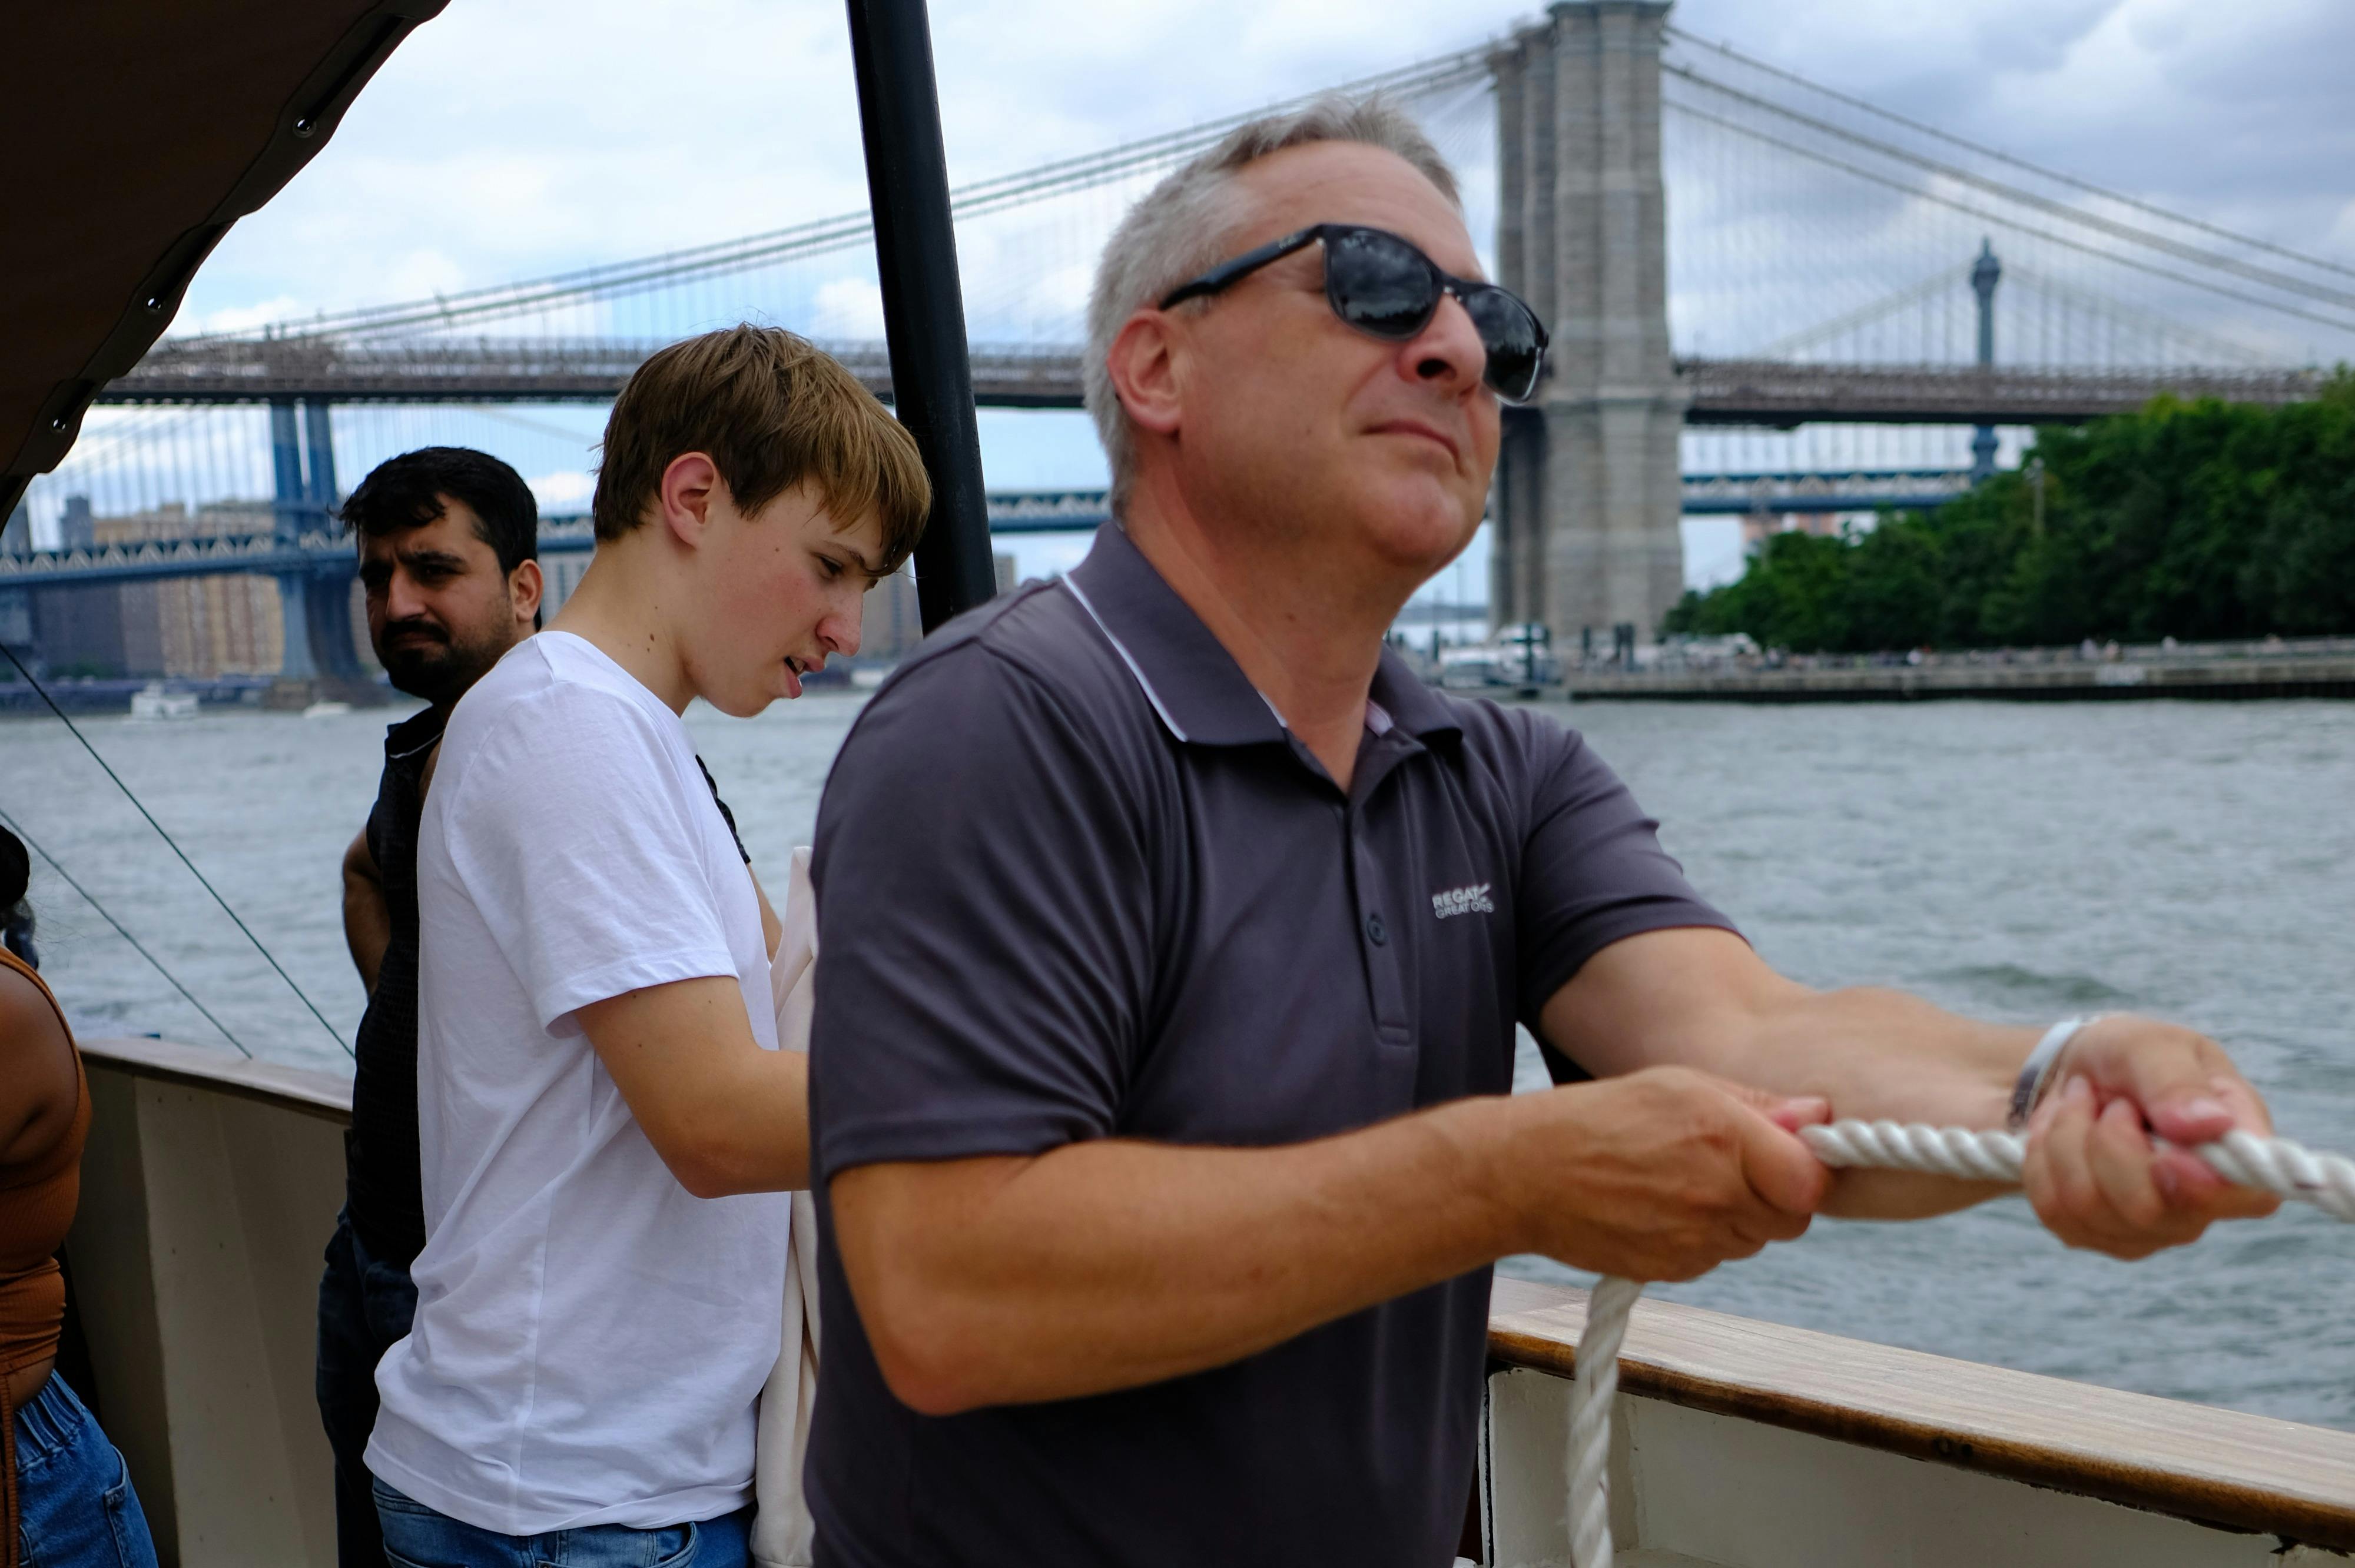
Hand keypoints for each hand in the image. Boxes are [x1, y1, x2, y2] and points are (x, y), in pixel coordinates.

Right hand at [1500, 1066, 1832, 1282]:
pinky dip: (1701, 1236)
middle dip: (1773, 1195)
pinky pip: (1713, 1257)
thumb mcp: (1678, 1084)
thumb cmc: (1596, 1119)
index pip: (1811, 1181)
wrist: (1524, 1175)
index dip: (1807, 1171)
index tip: (1790, 1157)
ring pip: (1751, 1239)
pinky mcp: (1672, 1270)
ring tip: (1682, 1181)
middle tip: (1732, 1167)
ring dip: (1735, 1216)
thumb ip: (1756, 1103)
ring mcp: (1694, 1240)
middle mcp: (1715, 1194)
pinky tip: (1661, 1206)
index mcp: (1724, 1137)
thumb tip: (1816, 1114)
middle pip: (1790, 1218)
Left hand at [2021, 1016, 2278, 1259]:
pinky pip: (2052, 1209)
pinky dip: (2041, 1158)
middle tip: (2109, 1100)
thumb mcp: (2150, 1045)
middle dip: (2106, 1139)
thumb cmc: (2126, 1056)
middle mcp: (2201, 1204)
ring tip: (2081, 1105)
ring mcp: (2147, 1227)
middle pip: (2146, 1209)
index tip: (2162, 1155)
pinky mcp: (2094, 1232)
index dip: (2201, 1188)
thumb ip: (2178, 1081)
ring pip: (2088, 1207)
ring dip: (2067, 1138)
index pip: (2247, 1197)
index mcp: (2238, 1151)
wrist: (2069, 1072)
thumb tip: (2211, 1125)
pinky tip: (2058, 1132)